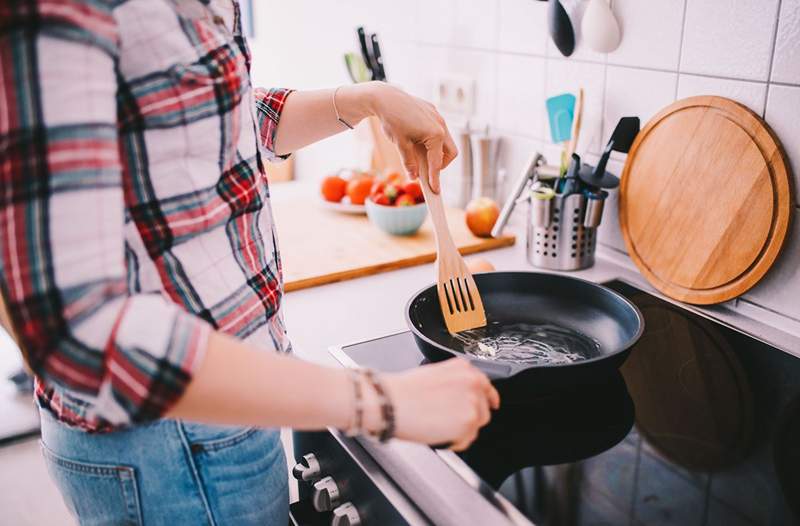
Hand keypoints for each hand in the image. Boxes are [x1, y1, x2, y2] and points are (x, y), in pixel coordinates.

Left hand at [363, 83, 457, 193]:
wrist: (385, 97)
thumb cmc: (392, 120)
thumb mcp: (401, 145)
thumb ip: (409, 162)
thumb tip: (414, 176)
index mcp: (435, 135)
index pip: (437, 163)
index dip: (435, 179)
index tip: (435, 191)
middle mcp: (441, 125)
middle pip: (450, 152)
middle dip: (441, 165)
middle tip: (428, 172)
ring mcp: (438, 117)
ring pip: (446, 141)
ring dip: (437, 152)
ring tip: (422, 157)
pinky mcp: (432, 112)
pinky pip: (438, 129)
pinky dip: (432, 140)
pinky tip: (418, 142)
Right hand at [380, 358, 499, 450]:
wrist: (392, 403)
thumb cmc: (403, 391)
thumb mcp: (434, 374)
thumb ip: (455, 383)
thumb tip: (459, 396)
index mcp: (464, 368)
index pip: (486, 386)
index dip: (488, 398)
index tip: (491, 405)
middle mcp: (473, 383)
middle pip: (484, 409)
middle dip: (468, 417)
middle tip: (445, 420)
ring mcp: (473, 403)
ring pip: (475, 426)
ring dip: (460, 430)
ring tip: (437, 425)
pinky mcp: (469, 423)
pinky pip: (467, 440)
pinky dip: (454, 441)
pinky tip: (436, 432)